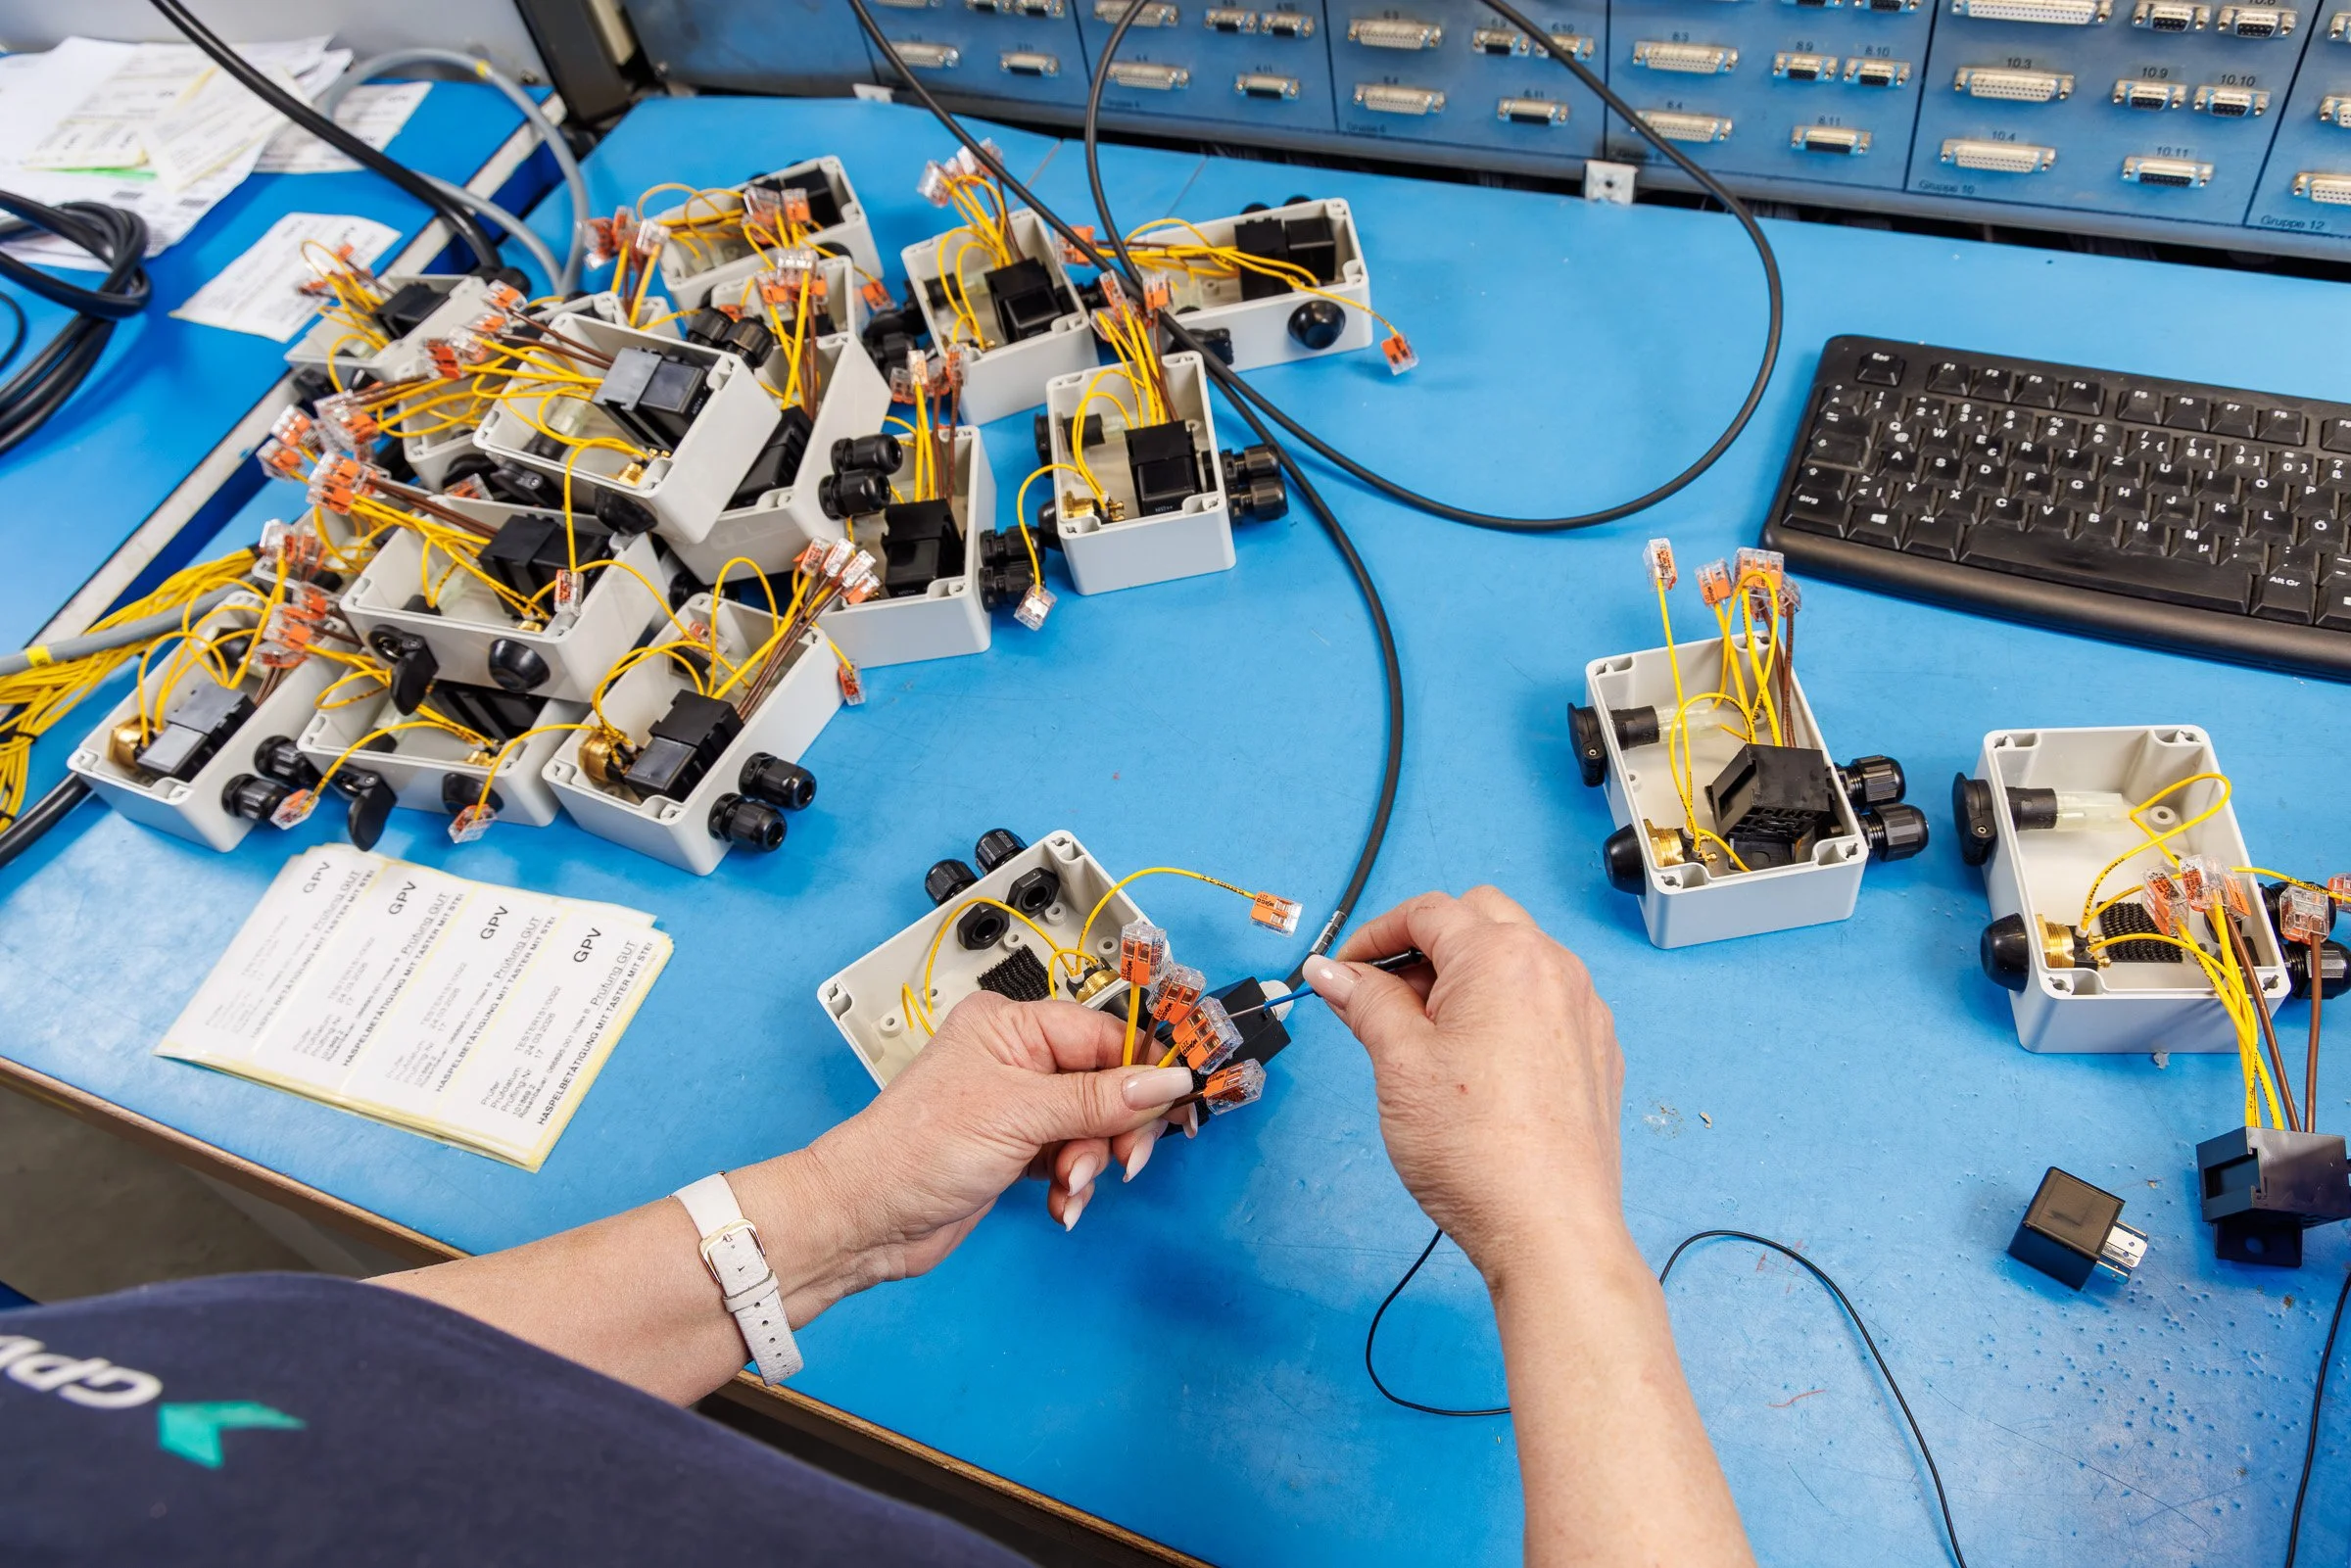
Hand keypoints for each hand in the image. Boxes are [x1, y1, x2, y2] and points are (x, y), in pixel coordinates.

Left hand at [743, 991, 1194, 1325]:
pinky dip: (1076, 1183)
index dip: (1143, 1069)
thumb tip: (1166, 1080)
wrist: (868, 1218)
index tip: (1178, 1098)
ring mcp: (1018, 1108)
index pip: (1104, 1034)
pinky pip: (1073, 1158)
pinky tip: (1063, 1202)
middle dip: (1117, 1127)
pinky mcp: (1017, 1151)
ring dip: (1093, 1162)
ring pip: (1094, 1127)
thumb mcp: (1020, 1114)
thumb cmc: (915, 1150)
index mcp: (1013, 1027)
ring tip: (1071, 1184)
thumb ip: (1100, 1099)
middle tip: (1121, 1158)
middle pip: (1107, 1083)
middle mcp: (1018, 1061)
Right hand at [1301, 887, 1629, 1285]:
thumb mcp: (1398, 1063)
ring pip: (1515, 959)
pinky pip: (1544, 1001)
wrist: (1548, 1228)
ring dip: (1466, 975)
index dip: (1374, 935)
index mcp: (1504, 957)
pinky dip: (1504, 1008)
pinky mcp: (1597, 1052)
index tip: (1344, 971)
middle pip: (1478, 918)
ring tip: (1425, 1037)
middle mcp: (1555, 969)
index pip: (1428, 911)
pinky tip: (1475, 1063)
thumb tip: (1332, 971)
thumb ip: (1365, 1002)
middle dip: (1424, 944)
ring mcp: (1584, 1011)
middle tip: (1383, 997)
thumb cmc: (1476, 1149)